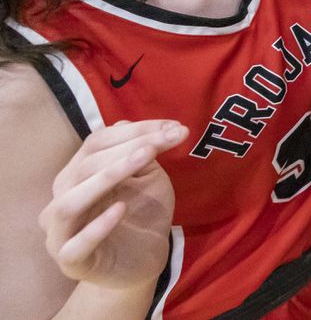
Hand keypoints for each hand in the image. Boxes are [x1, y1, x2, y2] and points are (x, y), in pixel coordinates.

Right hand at [40, 120, 187, 288]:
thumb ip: (142, 152)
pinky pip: (76, 244)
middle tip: (168, 138)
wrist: (143, 262)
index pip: (97, 143)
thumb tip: (130, 122)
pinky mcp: (72, 262)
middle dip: (130, 147)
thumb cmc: (142, 215)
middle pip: (86, 165)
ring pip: (70, 202)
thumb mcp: (148, 178)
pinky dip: (97, 226)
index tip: (174, 126)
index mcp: (77, 175)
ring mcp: (62, 233)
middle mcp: (62, 199)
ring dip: (107, 177)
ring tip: (144, 159)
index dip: (135, 131)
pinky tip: (121, 209)